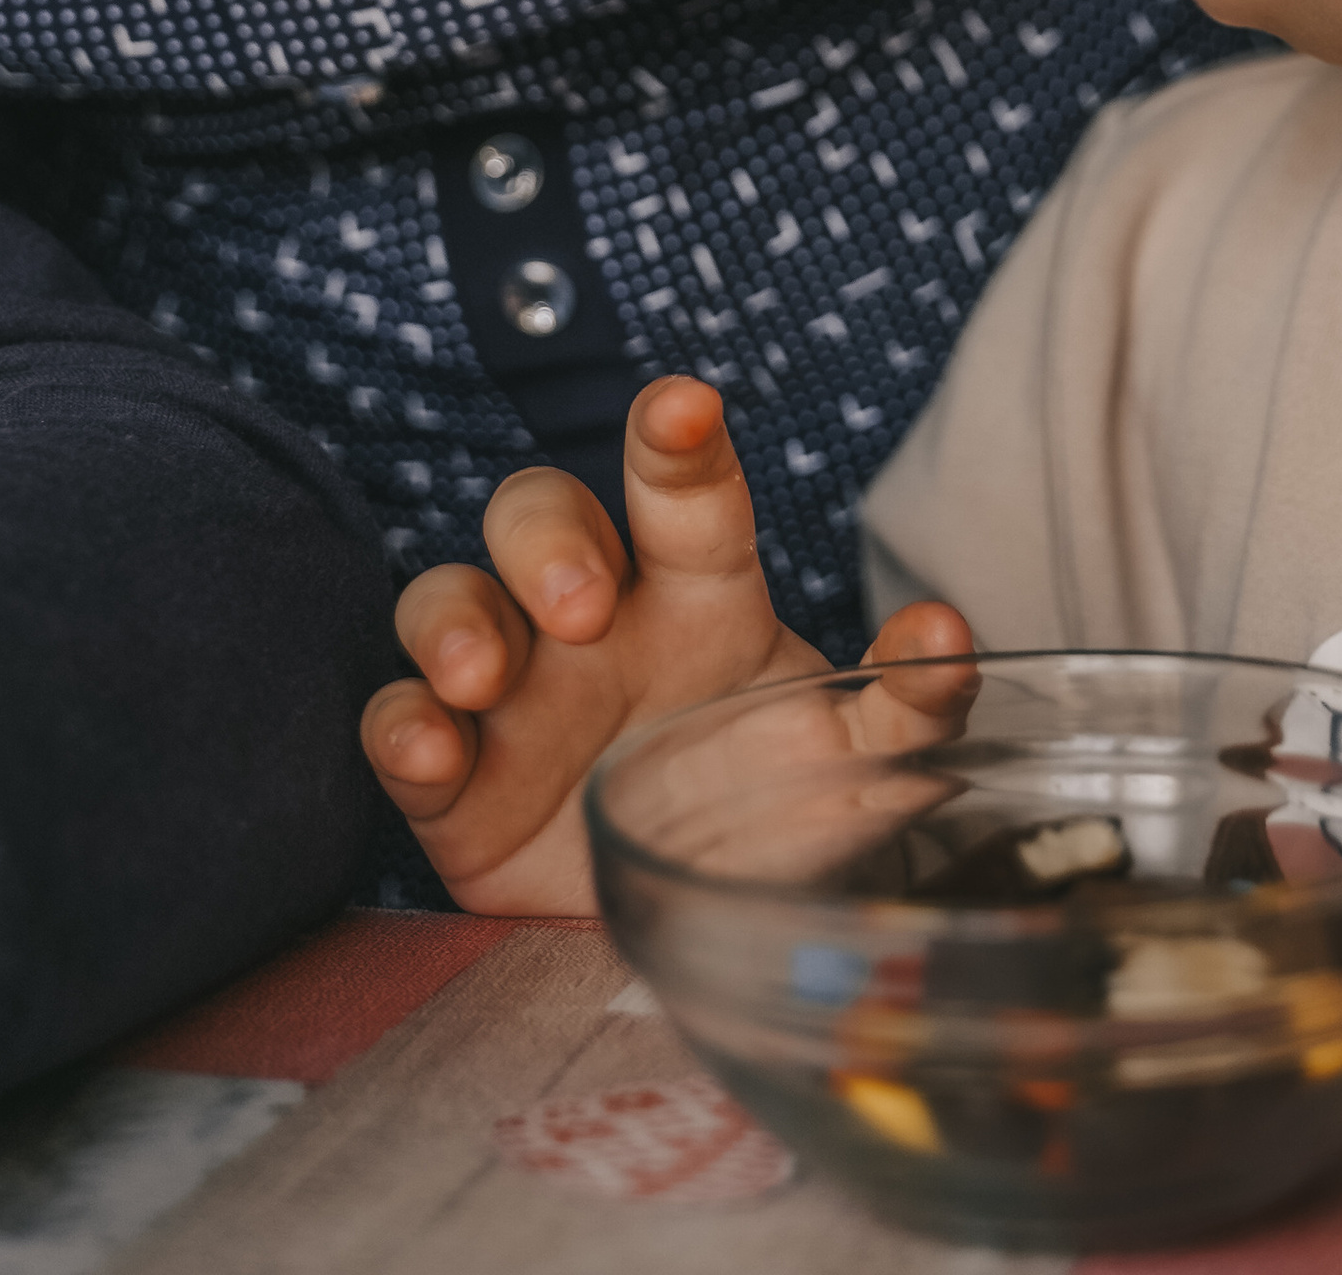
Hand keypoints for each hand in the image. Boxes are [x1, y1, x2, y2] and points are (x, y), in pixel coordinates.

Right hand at [360, 376, 973, 915]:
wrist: (692, 935)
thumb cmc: (765, 814)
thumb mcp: (854, 765)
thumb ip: (909, 703)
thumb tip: (947, 635)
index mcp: (693, 597)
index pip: (681, 493)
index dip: (675, 442)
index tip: (683, 406)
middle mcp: (590, 623)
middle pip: (540, 515)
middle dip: (548, 541)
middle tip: (583, 605)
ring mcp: (510, 693)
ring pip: (449, 596)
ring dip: (456, 619)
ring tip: (483, 674)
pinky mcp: (451, 780)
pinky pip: (394, 721)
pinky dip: (401, 727)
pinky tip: (432, 749)